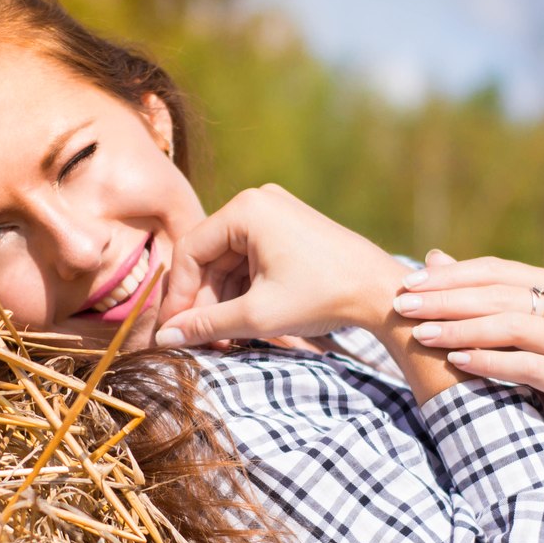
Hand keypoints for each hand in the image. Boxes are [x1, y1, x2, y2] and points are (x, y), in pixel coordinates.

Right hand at [155, 185, 405, 345]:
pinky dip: (242, 291)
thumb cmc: (322, 296)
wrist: (380, 292)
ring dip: (222, 300)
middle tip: (198, 340)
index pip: (190, 251)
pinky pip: (249, 261)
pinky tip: (241, 322)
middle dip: (203, 301)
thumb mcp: (258, 315)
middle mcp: (256, 202)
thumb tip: (163, 340)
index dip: (178, 295)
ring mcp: (273, 214)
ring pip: (228, 262)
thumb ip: (206, 325)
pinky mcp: (287, 230)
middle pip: (209, 257)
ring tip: (223, 338)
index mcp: (246, 209)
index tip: (172, 330)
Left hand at [394, 251, 543, 502]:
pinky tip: (455, 360)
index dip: (450, 275)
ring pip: (513, 326)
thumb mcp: (512, 332)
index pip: (496, 271)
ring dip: (461, 328)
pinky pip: (527, 364)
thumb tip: (433, 256)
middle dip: (446, 300)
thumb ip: (478, 295)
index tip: (407, 283)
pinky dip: (487, 361)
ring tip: (421, 334)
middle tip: (403, 306)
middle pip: (500, 295)